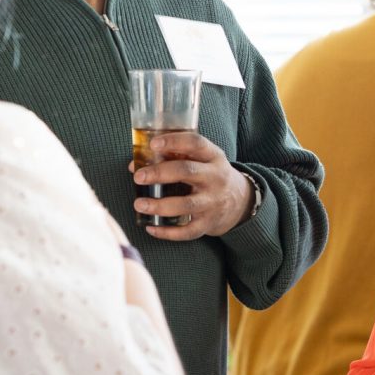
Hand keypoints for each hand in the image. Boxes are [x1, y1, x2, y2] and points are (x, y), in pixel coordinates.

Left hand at [132, 131, 252, 239]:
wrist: (239, 201)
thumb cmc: (210, 176)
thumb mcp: (202, 160)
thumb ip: (173, 158)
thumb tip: (134, 165)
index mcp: (213, 157)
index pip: (195, 143)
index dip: (174, 142)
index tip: (154, 144)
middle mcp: (216, 178)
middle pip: (187, 171)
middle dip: (160, 173)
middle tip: (139, 177)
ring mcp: (213, 202)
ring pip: (186, 204)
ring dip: (160, 205)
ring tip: (139, 204)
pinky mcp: (209, 223)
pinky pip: (188, 231)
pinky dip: (168, 232)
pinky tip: (150, 228)